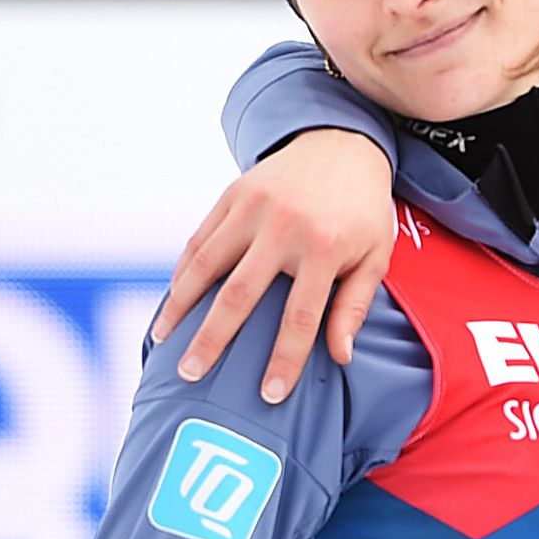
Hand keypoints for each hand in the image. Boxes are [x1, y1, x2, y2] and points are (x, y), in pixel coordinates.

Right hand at [156, 129, 401, 400]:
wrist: (343, 144)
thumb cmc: (362, 211)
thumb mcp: (375, 256)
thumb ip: (355, 306)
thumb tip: (340, 357)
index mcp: (325, 247)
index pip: (300, 317)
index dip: (284, 359)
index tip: (268, 395)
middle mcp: (283, 227)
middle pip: (239, 295)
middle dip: (212, 340)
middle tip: (190, 375)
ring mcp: (252, 208)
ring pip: (205, 264)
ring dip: (180, 306)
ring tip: (164, 342)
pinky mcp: (232, 195)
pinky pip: (200, 239)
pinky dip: (182, 272)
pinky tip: (171, 302)